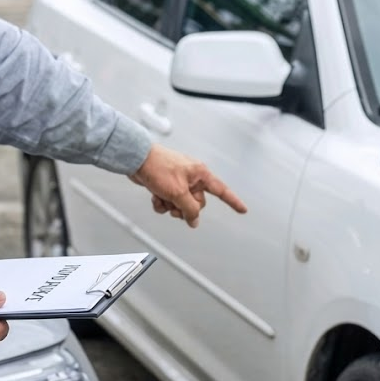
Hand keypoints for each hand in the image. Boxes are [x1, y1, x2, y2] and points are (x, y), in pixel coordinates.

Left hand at [129, 144, 246, 227]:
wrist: (136, 159)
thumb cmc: (158, 168)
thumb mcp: (178, 193)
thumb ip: (189, 209)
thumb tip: (194, 221)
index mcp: (200, 174)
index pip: (221, 191)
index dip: (233, 201)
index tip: (243, 210)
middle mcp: (192, 177)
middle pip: (197, 203)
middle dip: (185, 208)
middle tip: (175, 205)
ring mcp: (179, 181)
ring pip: (181, 204)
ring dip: (171, 206)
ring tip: (162, 199)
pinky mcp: (166, 185)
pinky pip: (169, 201)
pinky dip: (162, 203)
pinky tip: (155, 197)